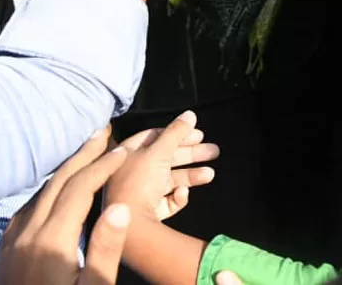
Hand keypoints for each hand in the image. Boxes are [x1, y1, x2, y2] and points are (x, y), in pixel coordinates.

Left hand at [0, 130, 132, 284]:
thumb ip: (106, 249)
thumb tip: (120, 207)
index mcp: (53, 239)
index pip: (81, 188)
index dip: (103, 166)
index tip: (123, 150)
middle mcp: (29, 232)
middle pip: (59, 181)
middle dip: (83, 154)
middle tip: (104, 133)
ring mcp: (13, 240)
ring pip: (41, 191)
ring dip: (65, 168)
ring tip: (85, 153)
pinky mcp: (6, 250)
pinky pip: (28, 207)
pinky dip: (49, 188)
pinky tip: (55, 191)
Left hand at [104, 111, 219, 221]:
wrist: (132, 228)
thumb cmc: (139, 182)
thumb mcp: (159, 151)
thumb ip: (177, 132)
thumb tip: (191, 114)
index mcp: (126, 153)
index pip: (154, 136)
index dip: (176, 133)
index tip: (198, 134)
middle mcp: (131, 172)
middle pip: (165, 158)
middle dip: (190, 154)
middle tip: (214, 151)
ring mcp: (139, 194)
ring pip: (169, 180)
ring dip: (190, 175)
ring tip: (210, 174)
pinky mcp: (148, 213)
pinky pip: (166, 201)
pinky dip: (176, 197)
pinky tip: (183, 194)